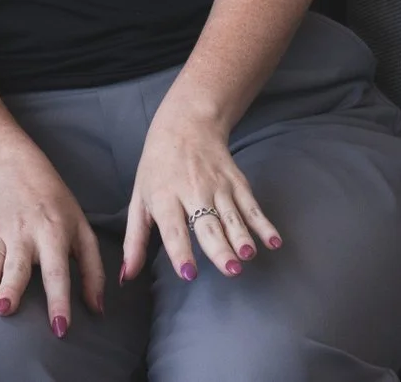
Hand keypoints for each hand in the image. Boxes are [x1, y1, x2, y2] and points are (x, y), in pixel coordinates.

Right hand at [0, 154, 106, 338]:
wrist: (19, 172)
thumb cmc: (57, 208)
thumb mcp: (83, 231)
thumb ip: (93, 270)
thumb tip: (97, 309)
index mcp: (54, 235)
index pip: (57, 272)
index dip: (59, 301)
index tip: (59, 329)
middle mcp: (25, 234)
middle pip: (17, 265)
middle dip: (10, 287)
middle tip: (5, 309)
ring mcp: (0, 233)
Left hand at [120, 103, 280, 285]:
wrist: (186, 124)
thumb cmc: (157, 167)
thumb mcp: (139, 199)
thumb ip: (135, 240)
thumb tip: (127, 276)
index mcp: (165, 196)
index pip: (173, 228)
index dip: (181, 251)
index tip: (189, 273)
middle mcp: (192, 191)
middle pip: (207, 223)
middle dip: (220, 248)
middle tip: (231, 270)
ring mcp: (218, 185)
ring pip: (232, 215)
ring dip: (242, 236)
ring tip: (248, 255)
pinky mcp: (236, 181)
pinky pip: (251, 205)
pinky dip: (263, 223)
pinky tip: (273, 241)